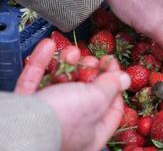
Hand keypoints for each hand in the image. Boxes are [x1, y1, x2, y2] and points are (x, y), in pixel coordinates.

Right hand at [15, 39, 130, 150]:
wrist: (21, 125)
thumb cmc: (64, 117)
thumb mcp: (96, 99)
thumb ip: (111, 87)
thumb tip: (125, 79)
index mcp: (93, 134)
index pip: (112, 108)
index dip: (115, 84)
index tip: (111, 63)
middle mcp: (72, 128)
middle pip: (86, 96)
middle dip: (89, 72)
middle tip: (91, 61)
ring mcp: (48, 118)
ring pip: (60, 86)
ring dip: (66, 64)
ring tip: (71, 52)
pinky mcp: (28, 107)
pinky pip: (36, 81)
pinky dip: (42, 62)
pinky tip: (49, 45)